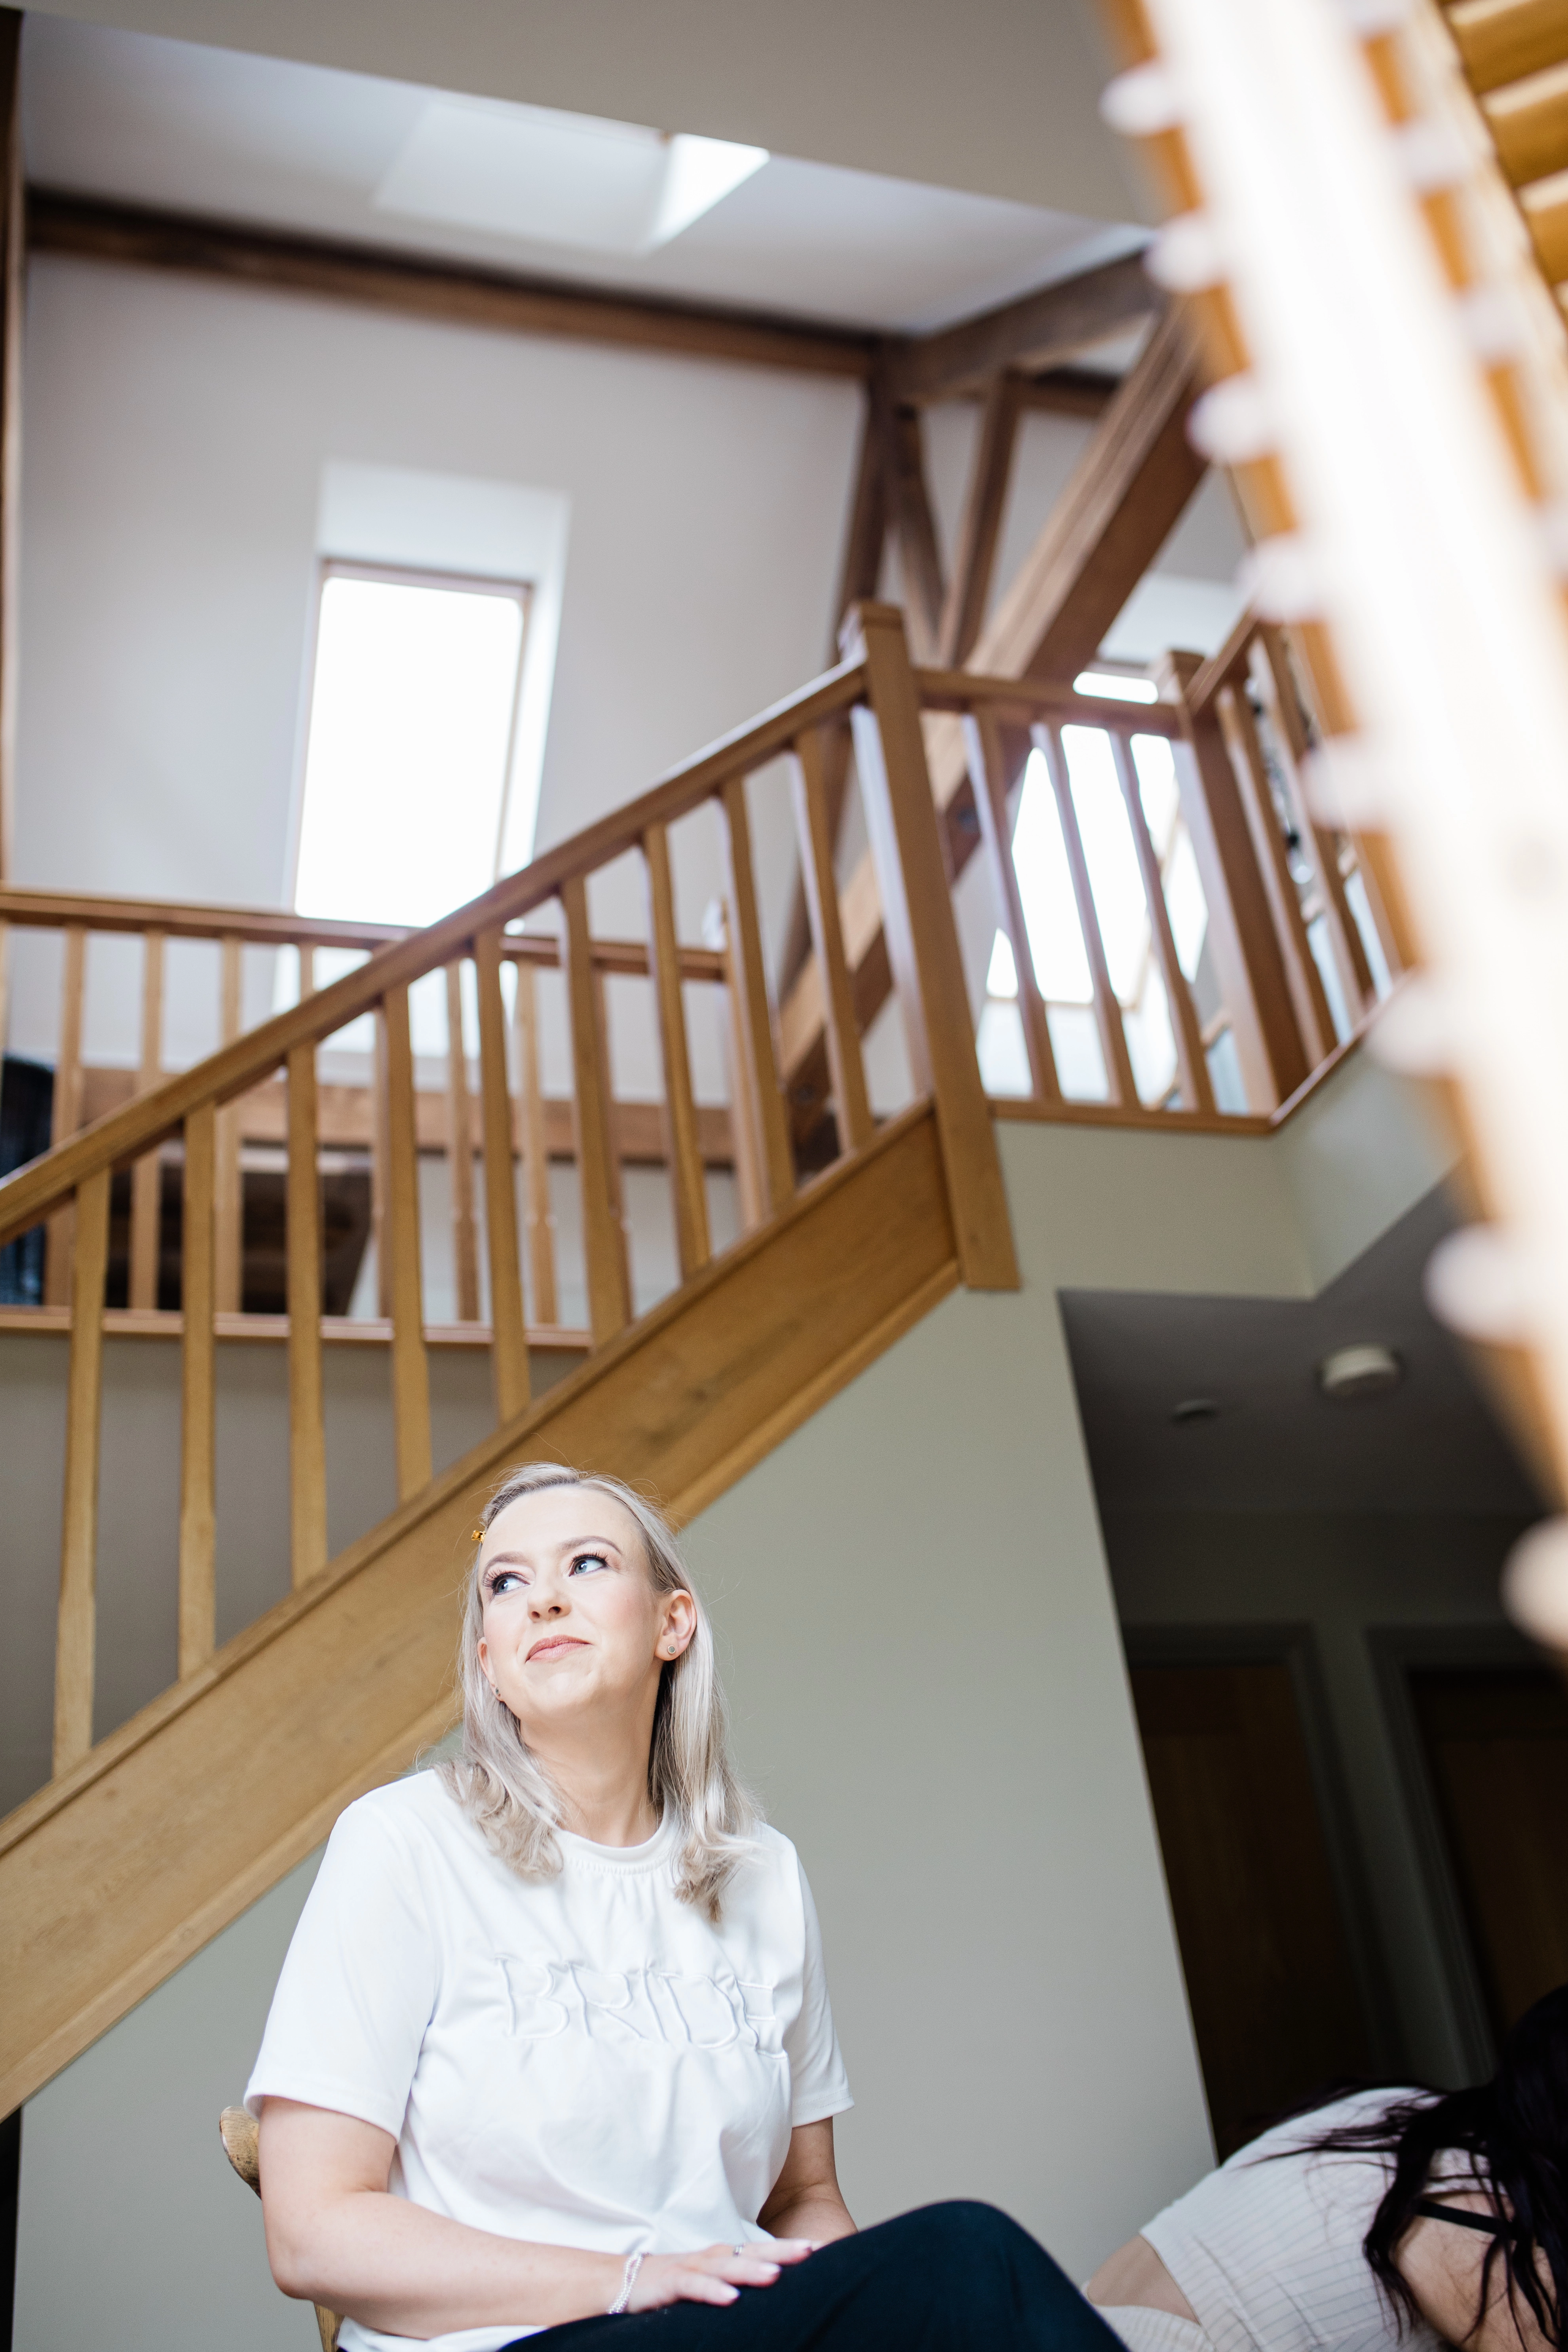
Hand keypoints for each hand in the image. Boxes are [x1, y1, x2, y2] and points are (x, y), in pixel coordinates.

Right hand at [626, 2240, 814, 2310]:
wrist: (623, 2282)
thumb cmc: (674, 2286)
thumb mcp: (710, 2286)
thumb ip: (738, 2287)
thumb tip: (775, 2295)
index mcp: (725, 2258)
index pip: (764, 2250)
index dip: (791, 2249)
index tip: (824, 2250)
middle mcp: (712, 2257)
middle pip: (752, 2251)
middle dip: (782, 2251)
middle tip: (812, 2251)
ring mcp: (692, 2268)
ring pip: (726, 2266)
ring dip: (751, 2270)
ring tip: (776, 2275)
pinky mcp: (670, 2283)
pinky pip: (694, 2287)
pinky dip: (712, 2291)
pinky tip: (731, 2299)